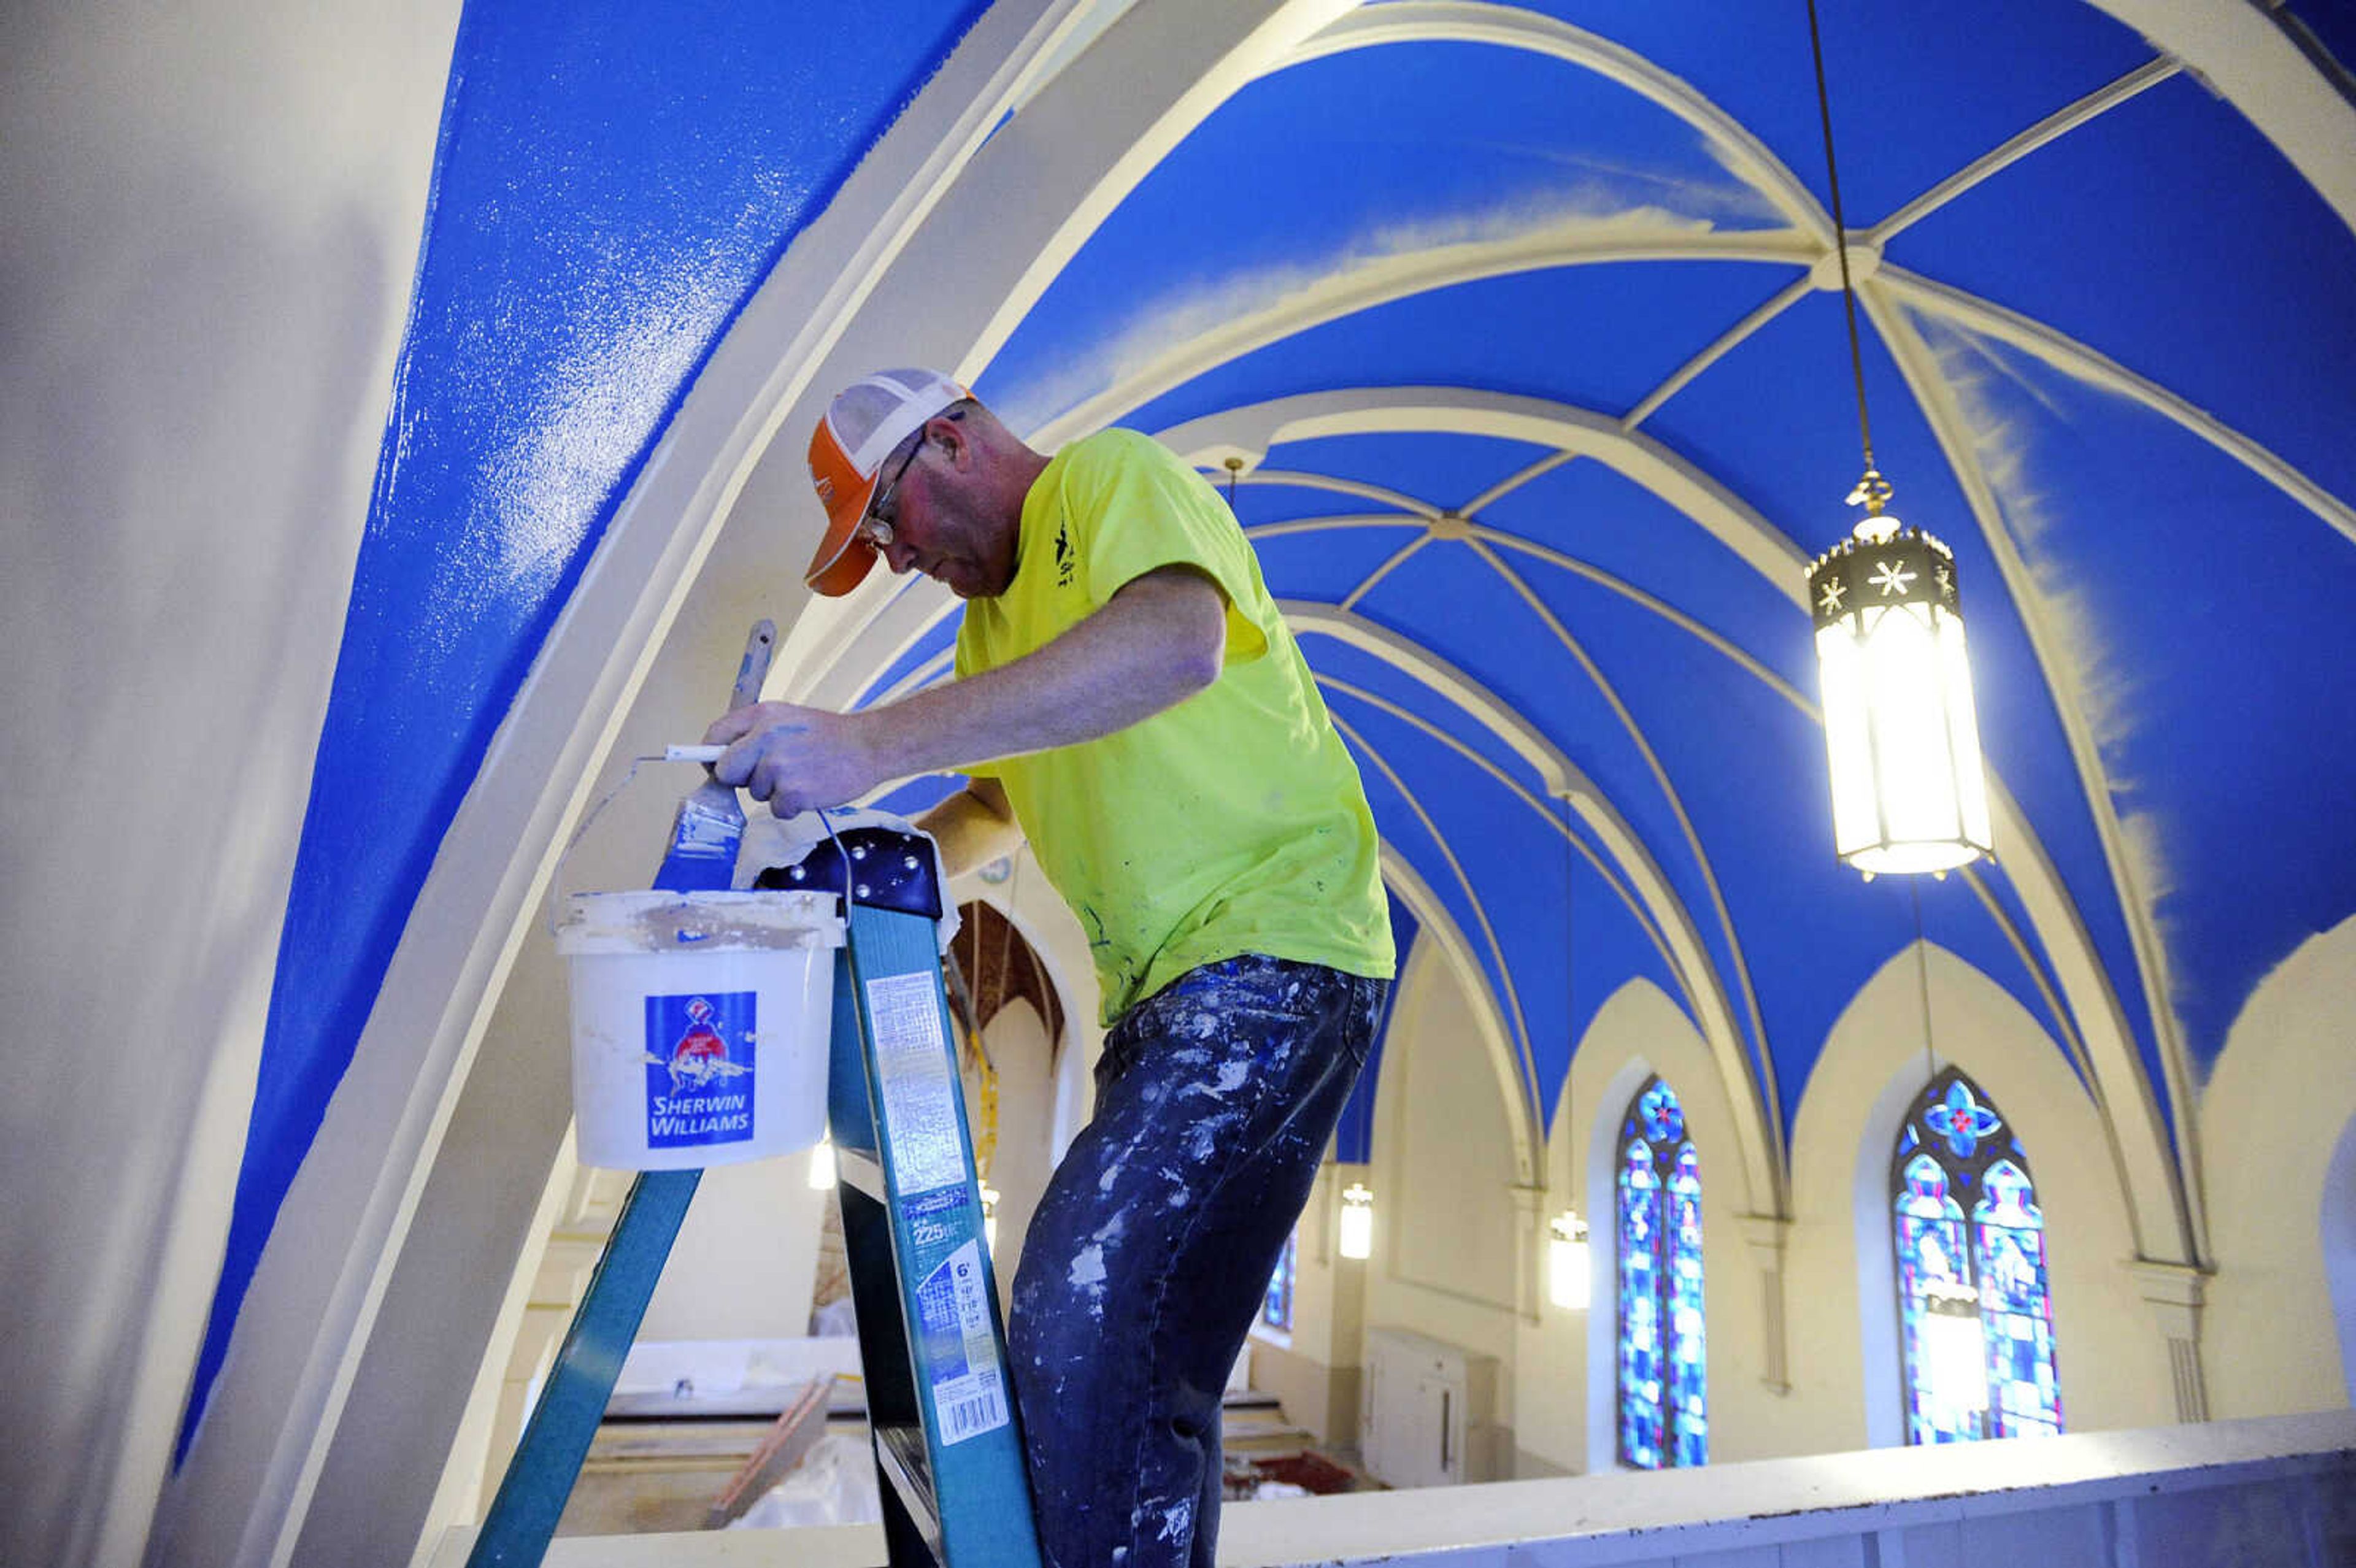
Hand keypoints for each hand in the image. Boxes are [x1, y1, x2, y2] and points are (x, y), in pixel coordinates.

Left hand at [703, 701, 878, 817]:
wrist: (869, 746)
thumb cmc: (830, 736)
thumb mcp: (787, 718)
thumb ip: (754, 732)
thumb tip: (722, 757)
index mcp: (762, 716)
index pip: (715, 736)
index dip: (712, 756)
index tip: (717, 766)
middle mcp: (766, 738)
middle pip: (726, 771)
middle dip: (741, 779)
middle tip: (769, 775)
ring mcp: (779, 766)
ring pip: (755, 793)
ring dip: (775, 792)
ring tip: (802, 775)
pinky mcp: (793, 792)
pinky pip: (777, 809)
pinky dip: (792, 806)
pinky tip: (811, 789)